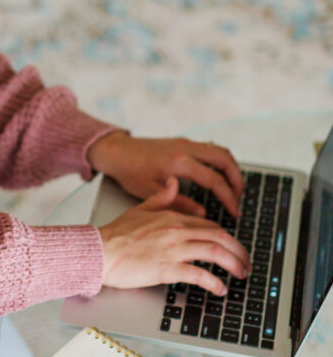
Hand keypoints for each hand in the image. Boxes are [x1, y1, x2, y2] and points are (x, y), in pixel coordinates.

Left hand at [87, 130, 243, 216]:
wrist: (117, 151)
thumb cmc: (129, 171)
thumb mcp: (150, 192)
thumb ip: (178, 203)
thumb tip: (202, 214)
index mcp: (179, 162)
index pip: (214, 180)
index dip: (228, 198)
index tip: (235, 212)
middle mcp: (186, 148)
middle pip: (225, 159)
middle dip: (237, 180)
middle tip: (239, 200)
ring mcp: (186, 143)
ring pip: (220, 151)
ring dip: (231, 169)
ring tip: (233, 190)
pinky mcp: (183, 142)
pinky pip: (211, 149)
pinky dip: (221, 162)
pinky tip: (219, 176)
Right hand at [97, 177, 250, 294]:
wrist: (100, 250)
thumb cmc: (116, 233)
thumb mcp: (140, 208)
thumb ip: (160, 197)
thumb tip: (174, 183)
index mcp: (171, 217)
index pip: (209, 225)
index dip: (228, 238)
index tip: (234, 249)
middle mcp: (176, 230)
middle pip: (219, 237)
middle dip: (239, 251)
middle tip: (246, 264)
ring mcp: (173, 249)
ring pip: (215, 252)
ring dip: (234, 265)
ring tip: (241, 275)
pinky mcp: (167, 268)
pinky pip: (199, 274)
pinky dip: (214, 282)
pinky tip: (220, 289)